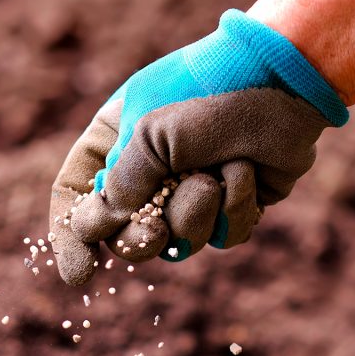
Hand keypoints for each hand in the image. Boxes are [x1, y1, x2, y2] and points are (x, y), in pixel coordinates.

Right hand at [49, 9, 347, 285]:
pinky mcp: (234, 205)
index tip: (81, 274)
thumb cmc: (207, 94)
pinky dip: (234, 209)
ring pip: (179, 242)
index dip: (72, 237)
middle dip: (140, 240)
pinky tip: (245, 172)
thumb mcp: (148, 134)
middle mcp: (150, 171)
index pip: (76, 196)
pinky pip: (223, 238)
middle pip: (125, 235)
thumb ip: (121, 185)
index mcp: (115, 142)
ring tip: (214, 174)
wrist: (282, 81)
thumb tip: (98, 229)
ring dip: (196, 213)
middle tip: (153, 233)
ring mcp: (193, 191)